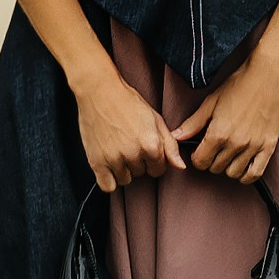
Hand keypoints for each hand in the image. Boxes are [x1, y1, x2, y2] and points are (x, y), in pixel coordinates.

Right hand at [71, 61, 187, 192]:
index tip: (146, 149)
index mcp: (151, 144)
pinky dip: (109, 179)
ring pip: (125, 180)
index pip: (159, 170)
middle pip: (142, 174)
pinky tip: (109, 166)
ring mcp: (114, 159)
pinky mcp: (96, 162)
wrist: (100, 91)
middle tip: (129, 144)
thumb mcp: (156, 119)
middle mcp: (133, 154)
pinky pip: (107, 186)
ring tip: (118, 151)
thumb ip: (170, 146)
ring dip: (123, 170)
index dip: (154, 160)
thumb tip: (181, 167)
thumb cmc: (128, 102)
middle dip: (138, 162)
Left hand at [172, 45, 278, 184]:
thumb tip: (175, 136)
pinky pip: (255, 173)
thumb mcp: (212, 101)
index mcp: (218, 133)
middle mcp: (235, 143)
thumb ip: (193, 122)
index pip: (200, 162)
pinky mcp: (268, 147)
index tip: (200, 150)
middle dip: (211, 161)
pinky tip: (243, 164)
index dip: (197, 157)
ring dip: (228, 167)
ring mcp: (253, 146)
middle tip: (215, 149)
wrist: (268, 76)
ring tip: (229, 155)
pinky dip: (247, 175)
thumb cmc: (239, 85)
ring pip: (234, 173)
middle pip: (216, 168)